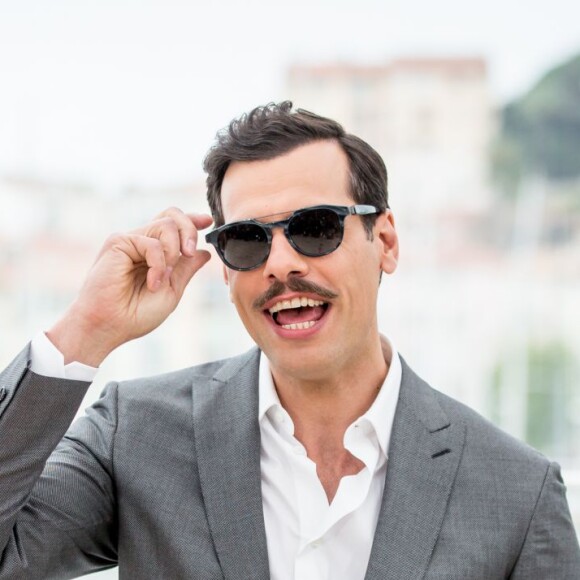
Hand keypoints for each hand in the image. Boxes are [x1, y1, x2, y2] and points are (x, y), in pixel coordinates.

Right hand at [47, 208, 212, 365]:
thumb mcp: (171, 291)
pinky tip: (153, 282)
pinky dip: (159, 263)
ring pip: (166, 225)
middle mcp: (141, 243)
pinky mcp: (118, 242)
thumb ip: (186, 270)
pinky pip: (152, 243)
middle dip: (189, 230)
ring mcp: (130, 241)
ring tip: (164, 278)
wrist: (109, 326)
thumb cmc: (136, 315)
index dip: (191, 220)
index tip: (207, 221)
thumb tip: (205, 253)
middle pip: (171, 216)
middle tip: (190, 253)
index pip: (173, 226)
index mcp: (153, 253)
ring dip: (173, 252)